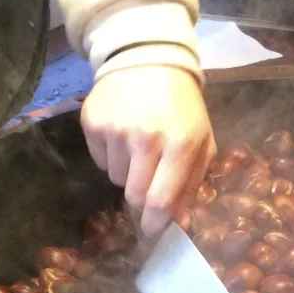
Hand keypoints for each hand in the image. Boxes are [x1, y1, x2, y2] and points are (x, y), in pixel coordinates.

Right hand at [80, 66, 215, 234]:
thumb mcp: (201, 140)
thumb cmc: (182, 107)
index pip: (160, 199)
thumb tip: (179, 222)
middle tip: (148, 190)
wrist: (148, 61)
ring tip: (139, 148)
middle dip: (141, 203)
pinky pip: (101, 161)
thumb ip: (193, 182)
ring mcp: (116, 130)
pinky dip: (112, 157)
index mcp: (181, 143)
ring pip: (116, 179)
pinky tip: (123, 135)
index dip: (155, 223)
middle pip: (134, 196)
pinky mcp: (92, 123)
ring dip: (129, 174)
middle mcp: (146, 138)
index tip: (153, 232)